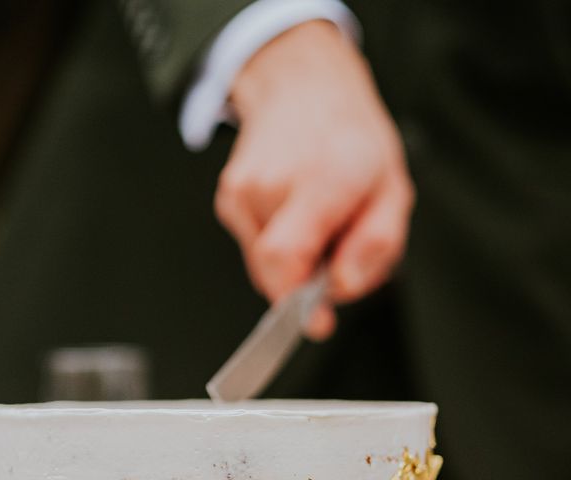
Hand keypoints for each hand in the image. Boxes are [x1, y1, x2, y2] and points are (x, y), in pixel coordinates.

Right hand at [214, 21, 413, 339]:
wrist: (304, 90)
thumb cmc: (353, 139)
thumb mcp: (393, 190)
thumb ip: (375, 245)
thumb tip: (340, 288)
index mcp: (319, 181)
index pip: (285, 259)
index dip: (296, 302)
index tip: (316, 322)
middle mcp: (270, 185)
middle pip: (276, 271)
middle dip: (306, 280)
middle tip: (335, 247)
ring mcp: (240, 190)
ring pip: (264, 262)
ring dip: (294, 260)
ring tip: (318, 219)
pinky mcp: (228, 196)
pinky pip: (255, 244)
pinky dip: (278, 243)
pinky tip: (295, 211)